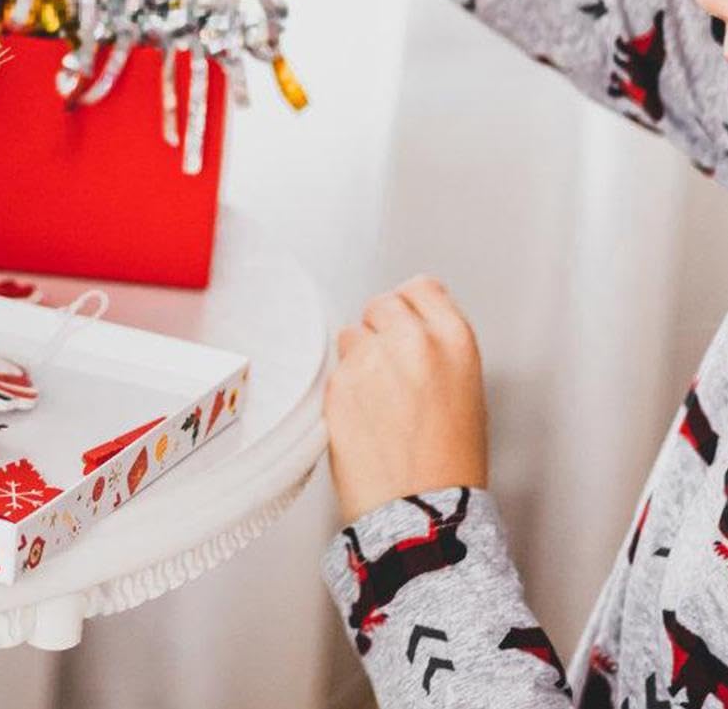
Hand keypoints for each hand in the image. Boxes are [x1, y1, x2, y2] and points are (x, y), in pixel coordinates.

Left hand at [324, 276, 488, 523]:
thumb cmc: (451, 466)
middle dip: (382, 329)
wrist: (422, 514)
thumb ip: (439, 349)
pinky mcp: (338, 383)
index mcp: (454, 340)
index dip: (412, 307)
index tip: (408, 322)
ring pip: (351, 334)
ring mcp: (371, 360)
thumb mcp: (468, 393)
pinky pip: (335, 369)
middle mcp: (411, 341)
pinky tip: (364, 419)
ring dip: (359, 357)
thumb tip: (414, 324)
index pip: (421, 288)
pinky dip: (344, 388)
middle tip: (392, 369)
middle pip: (381, 304)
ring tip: (380, 401)